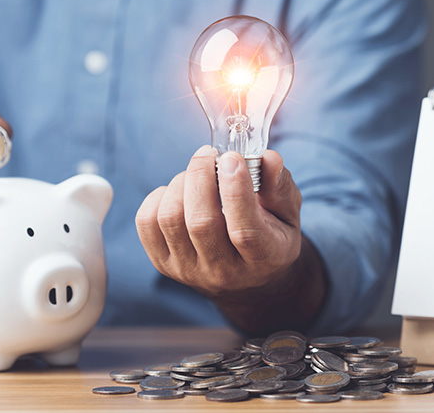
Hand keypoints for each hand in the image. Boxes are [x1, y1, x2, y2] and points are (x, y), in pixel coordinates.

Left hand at [136, 146, 325, 332]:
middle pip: (201, 222)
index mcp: (263, 258)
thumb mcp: (287, 213)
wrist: (245, 278)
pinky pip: (146, 222)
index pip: (245, 231)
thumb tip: (268, 158)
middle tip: (209, 154)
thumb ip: (280, 185)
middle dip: (201, 176)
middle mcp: (224, 271)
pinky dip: (159, 196)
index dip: (236, 191)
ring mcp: (189, 270)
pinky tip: (180, 192)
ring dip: (181, 183)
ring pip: (170, 219)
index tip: (232, 158)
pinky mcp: (164, 264)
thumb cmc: (270, 234)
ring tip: (197, 173)